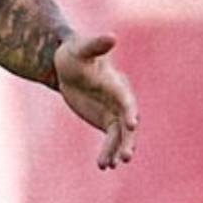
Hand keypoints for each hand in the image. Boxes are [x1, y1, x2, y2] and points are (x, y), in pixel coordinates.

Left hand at [56, 32, 139, 168]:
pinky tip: (103, 165)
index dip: (130, 111)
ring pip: (121, 135)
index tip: (132, 125)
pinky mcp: (107, 121)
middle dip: (128, 140)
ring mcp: (115, 112)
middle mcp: (120, 99)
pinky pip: (111, 140)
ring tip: (112, 165)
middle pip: (128, 123)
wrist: (69, 65)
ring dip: (118, 150)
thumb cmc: (76, 52)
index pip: (126, 99)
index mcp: (116, 83)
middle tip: (125, 157)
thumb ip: (96, 44)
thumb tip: (112, 37)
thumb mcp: (82, 49)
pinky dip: (108, 152)